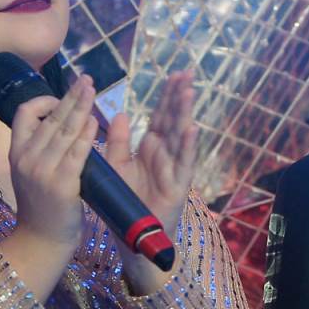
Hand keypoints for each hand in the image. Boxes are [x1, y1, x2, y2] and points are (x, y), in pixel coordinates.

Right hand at [3, 73, 95, 273]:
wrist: (41, 239)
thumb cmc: (42, 205)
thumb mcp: (31, 172)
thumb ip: (40, 149)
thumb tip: (58, 122)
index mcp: (17, 152)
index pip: (23, 114)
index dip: (43, 101)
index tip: (61, 98)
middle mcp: (26, 158)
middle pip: (49, 118)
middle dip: (70, 96)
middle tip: (87, 79)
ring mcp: (42, 170)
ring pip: (64, 131)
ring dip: (81, 107)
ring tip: (93, 91)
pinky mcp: (62, 184)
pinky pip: (76, 153)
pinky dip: (86, 135)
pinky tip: (94, 121)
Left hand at [103, 70, 197, 233]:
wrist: (132, 235)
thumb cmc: (126, 201)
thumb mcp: (116, 166)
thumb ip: (119, 141)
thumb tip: (122, 114)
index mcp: (151, 148)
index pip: (161, 116)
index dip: (167, 96)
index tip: (174, 74)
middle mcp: (165, 155)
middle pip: (174, 121)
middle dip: (179, 97)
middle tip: (187, 73)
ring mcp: (174, 169)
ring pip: (181, 137)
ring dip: (185, 115)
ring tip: (189, 92)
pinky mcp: (177, 186)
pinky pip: (183, 164)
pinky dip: (188, 147)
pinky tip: (193, 129)